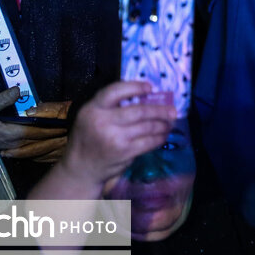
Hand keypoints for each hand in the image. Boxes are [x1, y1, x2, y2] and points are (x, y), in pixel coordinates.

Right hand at [0, 88, 65, 155]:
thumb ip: (3, 99)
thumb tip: (18, 89)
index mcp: (14, 133)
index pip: (40, 130)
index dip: (54, 127)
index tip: (68, 123)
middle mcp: (17, 142)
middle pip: (42, 139)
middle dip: (57, 134)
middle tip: (73, 128)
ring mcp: (13, 147)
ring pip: (38, 145)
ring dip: (51, 140)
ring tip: (66, 135)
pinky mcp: (10, 148)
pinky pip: (31, 148)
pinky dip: (42, 144)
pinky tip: (50, 141)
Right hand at [55, 81, 174, 189]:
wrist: (81, 168)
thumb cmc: (90, 138)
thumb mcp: (91, 117)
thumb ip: (110, 106)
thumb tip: (145, 95)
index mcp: (93, 109)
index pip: (115, 91)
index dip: (135, 87)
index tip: (150, 87)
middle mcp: (102, 121)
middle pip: (138, 111)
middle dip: (159, 110)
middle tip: (172, 111)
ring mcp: (114, 138)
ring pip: (147, 127)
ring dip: (162, 124)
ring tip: (169, 123)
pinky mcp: (124, 152)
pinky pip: (149, 142)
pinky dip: (159, 138)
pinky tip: (163, 135)